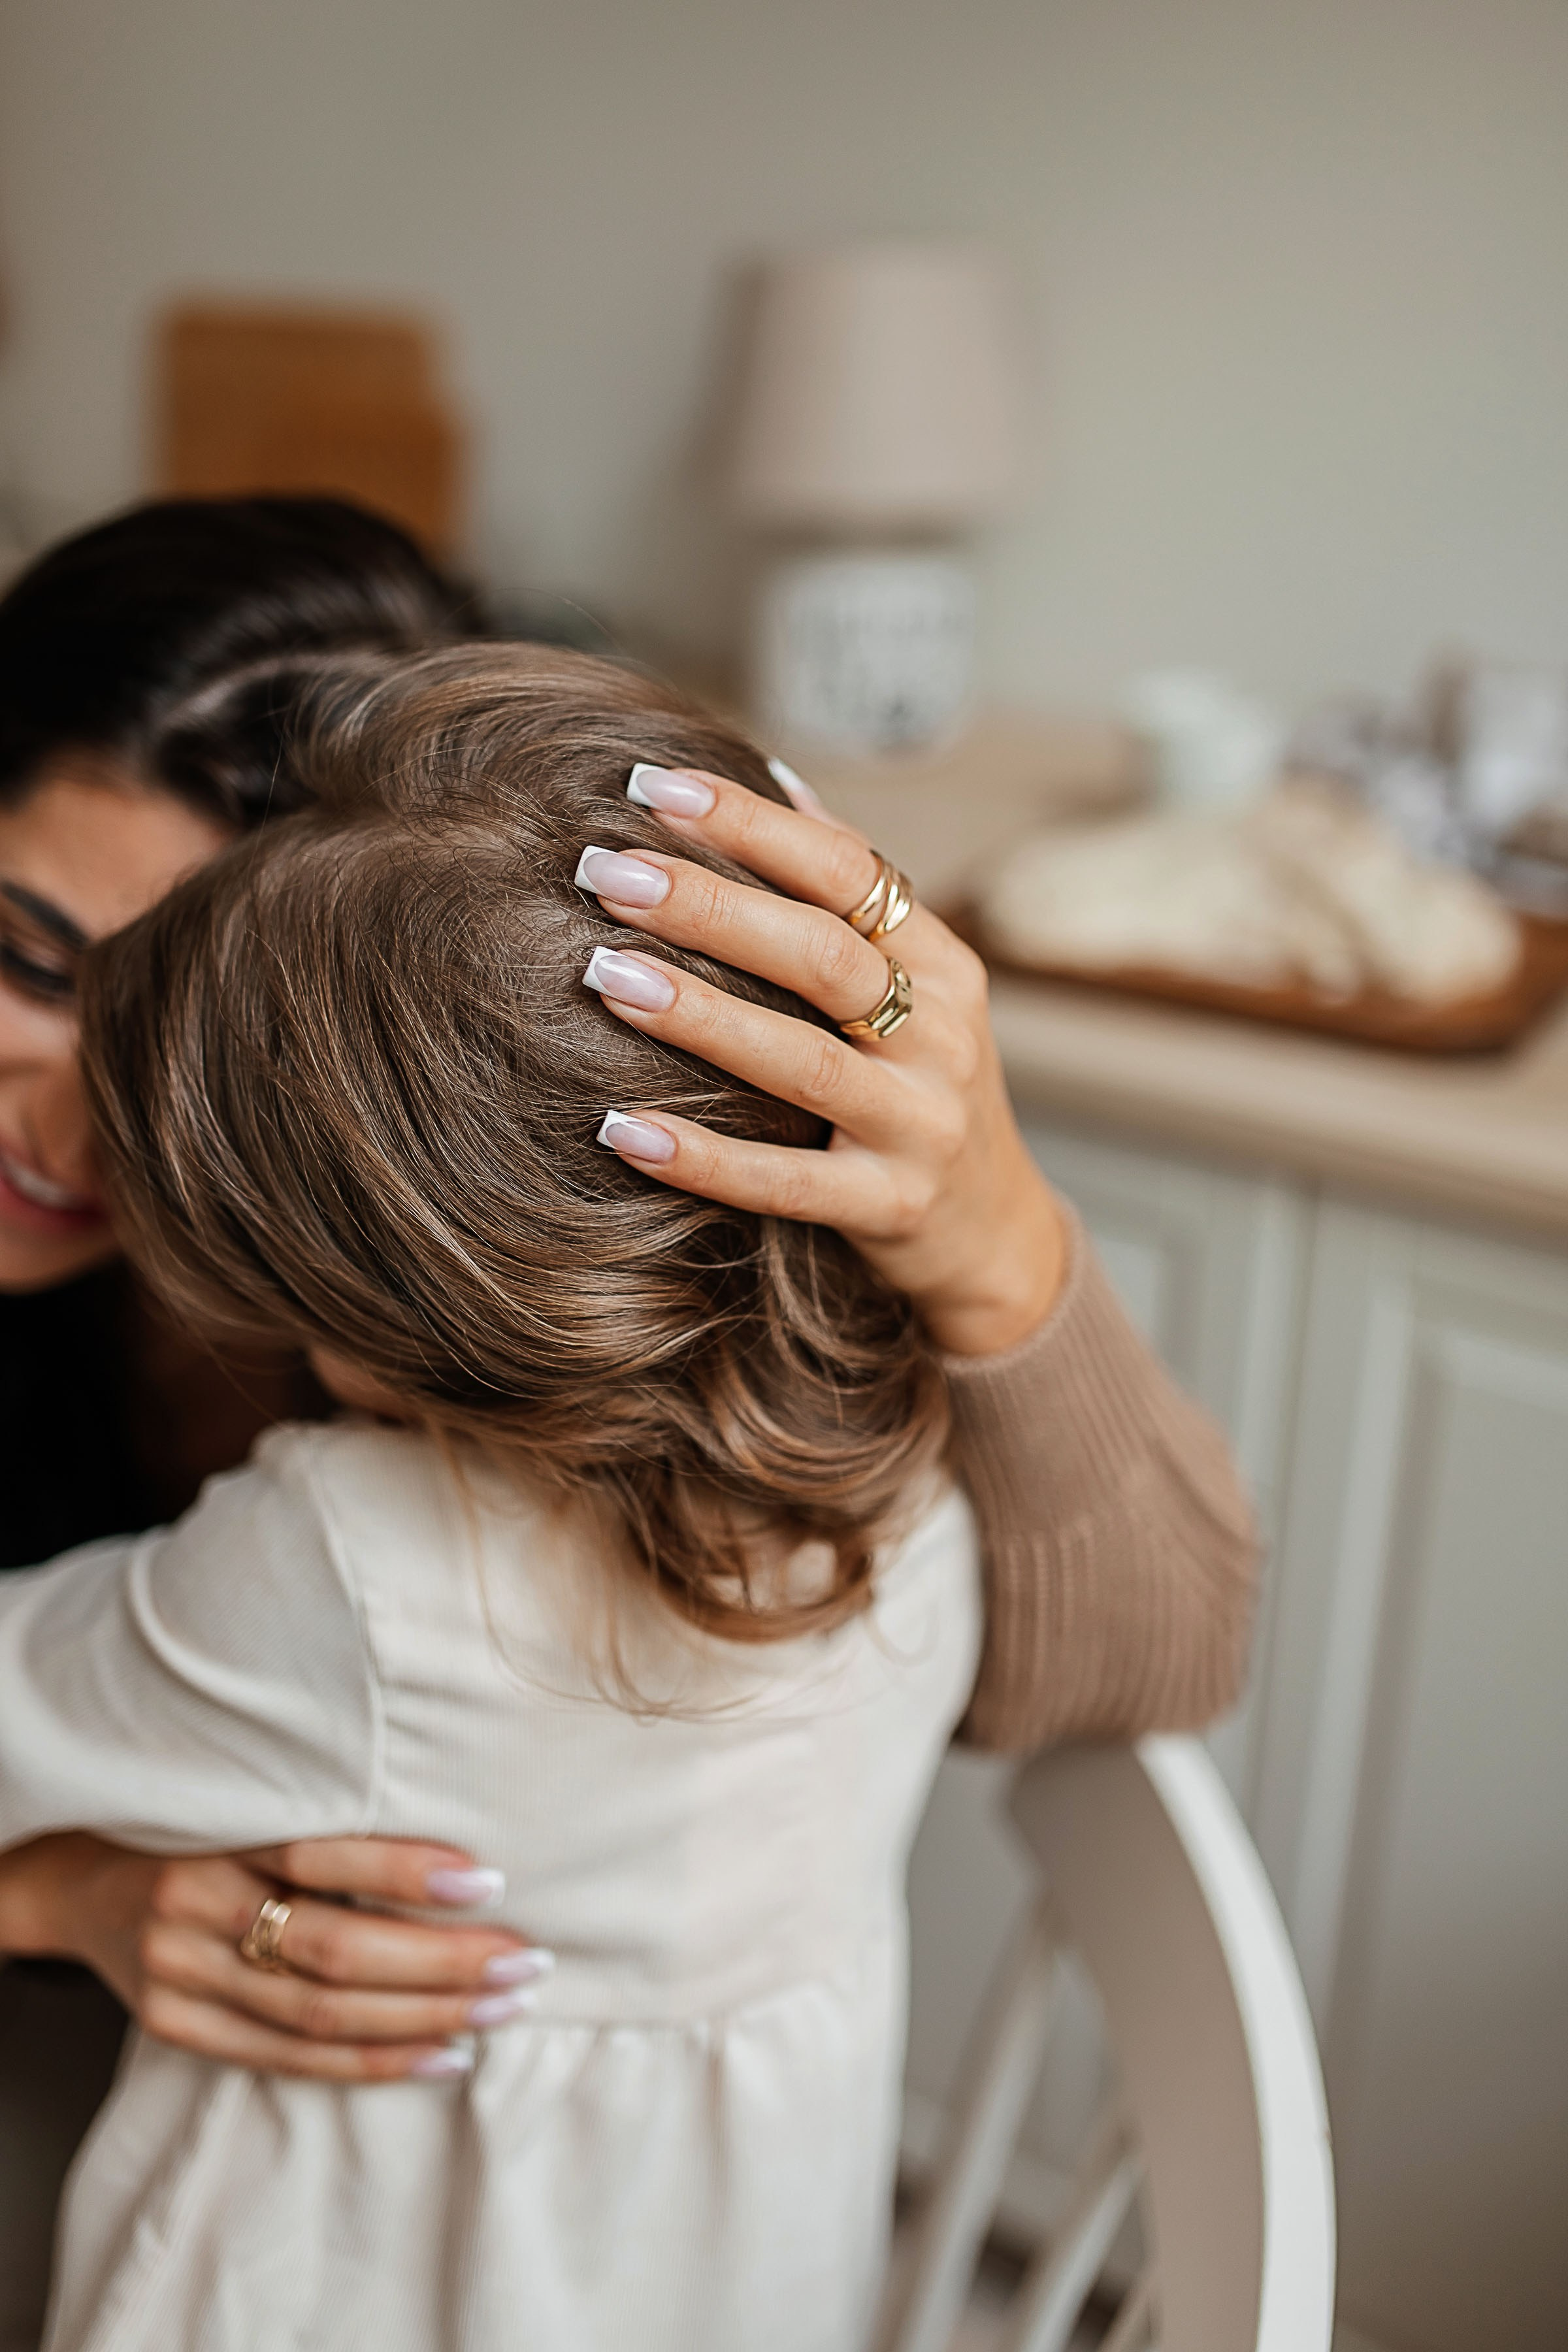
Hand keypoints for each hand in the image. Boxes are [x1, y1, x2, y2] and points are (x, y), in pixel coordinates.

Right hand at [0, 1831, 547, 2081]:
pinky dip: (374, 2061)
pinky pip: (290, 2058)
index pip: (319, 1854)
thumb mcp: (244, 1797)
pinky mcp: (179, 2028)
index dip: (404, 1872)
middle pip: (330, 1948)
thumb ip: (326, 1816)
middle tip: (522, 1960)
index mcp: (215, 1835)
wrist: (77, 1879)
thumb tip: (461, 1847)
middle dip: (439, 1960)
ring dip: (424, 2016)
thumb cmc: (194, 1825)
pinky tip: (444, 2056)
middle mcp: (192, 1908)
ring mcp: (180, 1976)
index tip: (489, 1880)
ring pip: (318, 2013)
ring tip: (501, 2008)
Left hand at [578, 766, 1067, 1354]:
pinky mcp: (890, 1207)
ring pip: (803, 1060)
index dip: (751, 824)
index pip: (847, 870)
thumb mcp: (918, 990)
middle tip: (604, 872)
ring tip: (602, 974)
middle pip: (820, 954)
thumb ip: (851, 894)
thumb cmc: (921, 1090)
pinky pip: (785, 1184)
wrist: (992, 1235)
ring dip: (698, 1014)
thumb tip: (773, 778)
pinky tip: (620, 1130)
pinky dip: (702, 1158)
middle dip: (707, 906)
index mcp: (942, 966)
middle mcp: (941, 1037)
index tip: (654, 786)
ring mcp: (920, 1125)